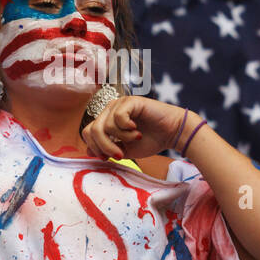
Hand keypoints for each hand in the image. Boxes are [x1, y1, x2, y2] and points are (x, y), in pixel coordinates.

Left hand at [82, 95, 197, 160]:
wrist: (172, 133)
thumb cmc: (150, 140)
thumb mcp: (125, 150)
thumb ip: (107, 149)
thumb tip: (89, 150)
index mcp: (106, 120)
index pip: (87, 132)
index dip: (96, 148)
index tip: (110, 158)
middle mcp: (110, 110)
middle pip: (93, 130)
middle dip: (105, 147)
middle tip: (121, 155)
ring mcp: (119, 104)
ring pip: (105, 126)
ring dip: (122, 138)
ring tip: (136, 138)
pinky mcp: (130, 101)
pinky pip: (118, 117)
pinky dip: (127, 129)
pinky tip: (137, 130)